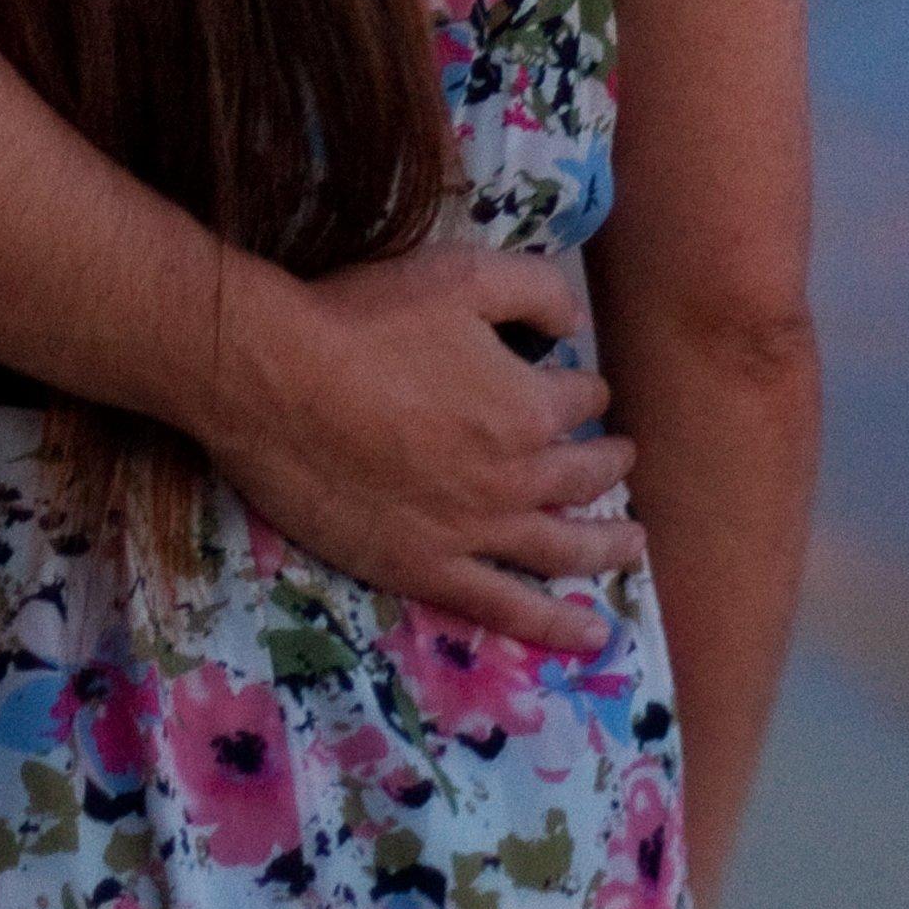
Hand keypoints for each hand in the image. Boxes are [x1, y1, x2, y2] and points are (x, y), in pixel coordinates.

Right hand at [205, 244, 638, 655]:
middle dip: (610, 462)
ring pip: (564, 547)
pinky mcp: (428, 568)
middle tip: (620, 458)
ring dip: (606, 544)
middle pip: (584, 475)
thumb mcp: (464, 272)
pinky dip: (554, 625)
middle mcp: (517, 477)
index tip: (576, 386)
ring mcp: (475, 532)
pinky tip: (590, 636)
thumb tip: (574, 320)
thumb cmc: (366, 320)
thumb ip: (535, 290)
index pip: (580, 399)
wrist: (276, 383)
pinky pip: (506, 607)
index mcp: (530, 407)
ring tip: (631, 543)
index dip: (580, 388)